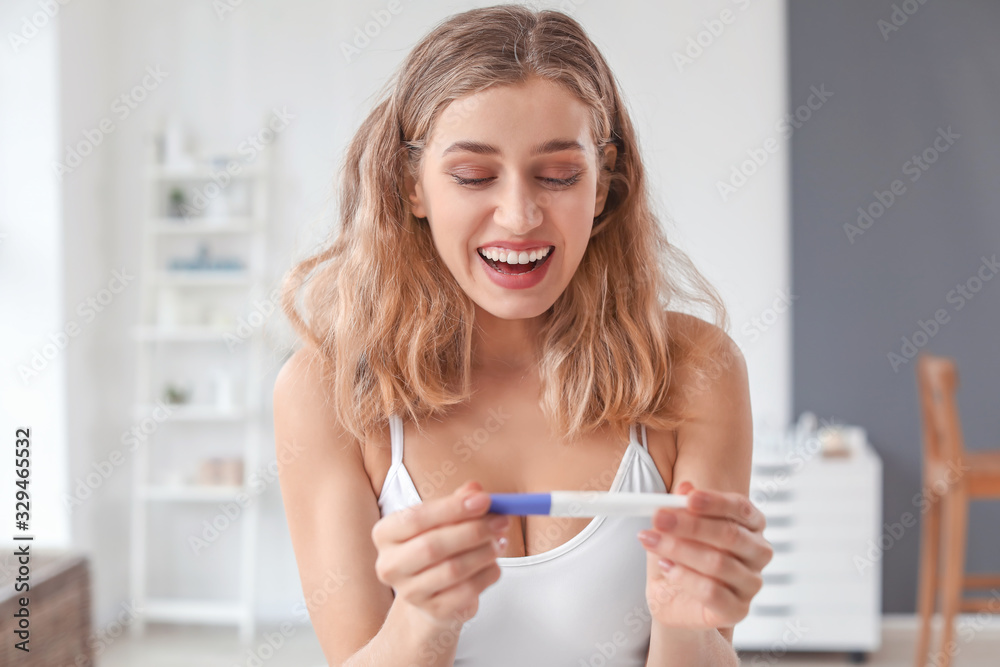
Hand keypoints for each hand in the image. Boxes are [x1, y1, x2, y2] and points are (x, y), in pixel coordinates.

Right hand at [371, 480, 509, 628]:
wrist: (431, 592)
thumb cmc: (436, 546)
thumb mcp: (443, 519)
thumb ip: (458, 501)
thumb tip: (475, 490)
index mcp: (385, 533)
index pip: (416, 518)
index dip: (452, 508)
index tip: (484, 500)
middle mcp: (389, 564)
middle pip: (433, 546)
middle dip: (473, 531)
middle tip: (501, 521)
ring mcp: (409, 592)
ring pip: (452, 570)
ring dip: (484, 553)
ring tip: (500, 541)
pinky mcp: (433, 611)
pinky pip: (466, 592)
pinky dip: (486, 575)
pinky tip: (494, 564)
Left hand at [636, 481, 772, 628]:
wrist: (675, 598)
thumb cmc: (683, 555)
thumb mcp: (678, 526)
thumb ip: (683, 507)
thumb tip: (684, 488)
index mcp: (751, 525)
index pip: (741, 508)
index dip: (715, 502)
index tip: (688, 498)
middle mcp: (758, 552)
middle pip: (730, 535)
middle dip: (690, 525)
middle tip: (658, 518)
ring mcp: (751, 583)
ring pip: (718, 563)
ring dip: (678, 549)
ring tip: (651, 541)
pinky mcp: (738, 609)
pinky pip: (712, 592)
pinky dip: (684, 577)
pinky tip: (666, 567)